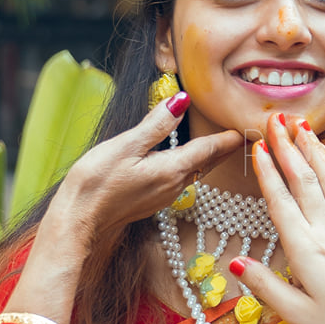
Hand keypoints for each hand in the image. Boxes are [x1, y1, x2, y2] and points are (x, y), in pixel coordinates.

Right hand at [47, 94, 241, 245]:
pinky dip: (192, 168)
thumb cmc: (96, 183)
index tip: (247, 129)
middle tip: (246, 137)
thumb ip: (156, 125)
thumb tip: (181, 101)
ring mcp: (163, 196)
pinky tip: (188, 162)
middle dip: (226, 149)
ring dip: (210, 159)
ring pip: (195, 172)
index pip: (207, 150)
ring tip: (223, 146)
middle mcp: (174, 186)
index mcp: (171, 170)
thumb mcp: (126, 146)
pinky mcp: (151, 201)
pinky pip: (181, 180)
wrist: (78, 222)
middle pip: (207, 163)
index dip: (227, 137)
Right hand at [231, 114, 324, 323]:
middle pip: (304, 182)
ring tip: (306, 126)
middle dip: (288, 148)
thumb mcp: (295, 313)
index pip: (280, 202)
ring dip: (317, 151)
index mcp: (305, 249)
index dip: (267, 172)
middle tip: (276, 120)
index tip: (258, 145)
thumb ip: (265, 285)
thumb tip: (235, 262)